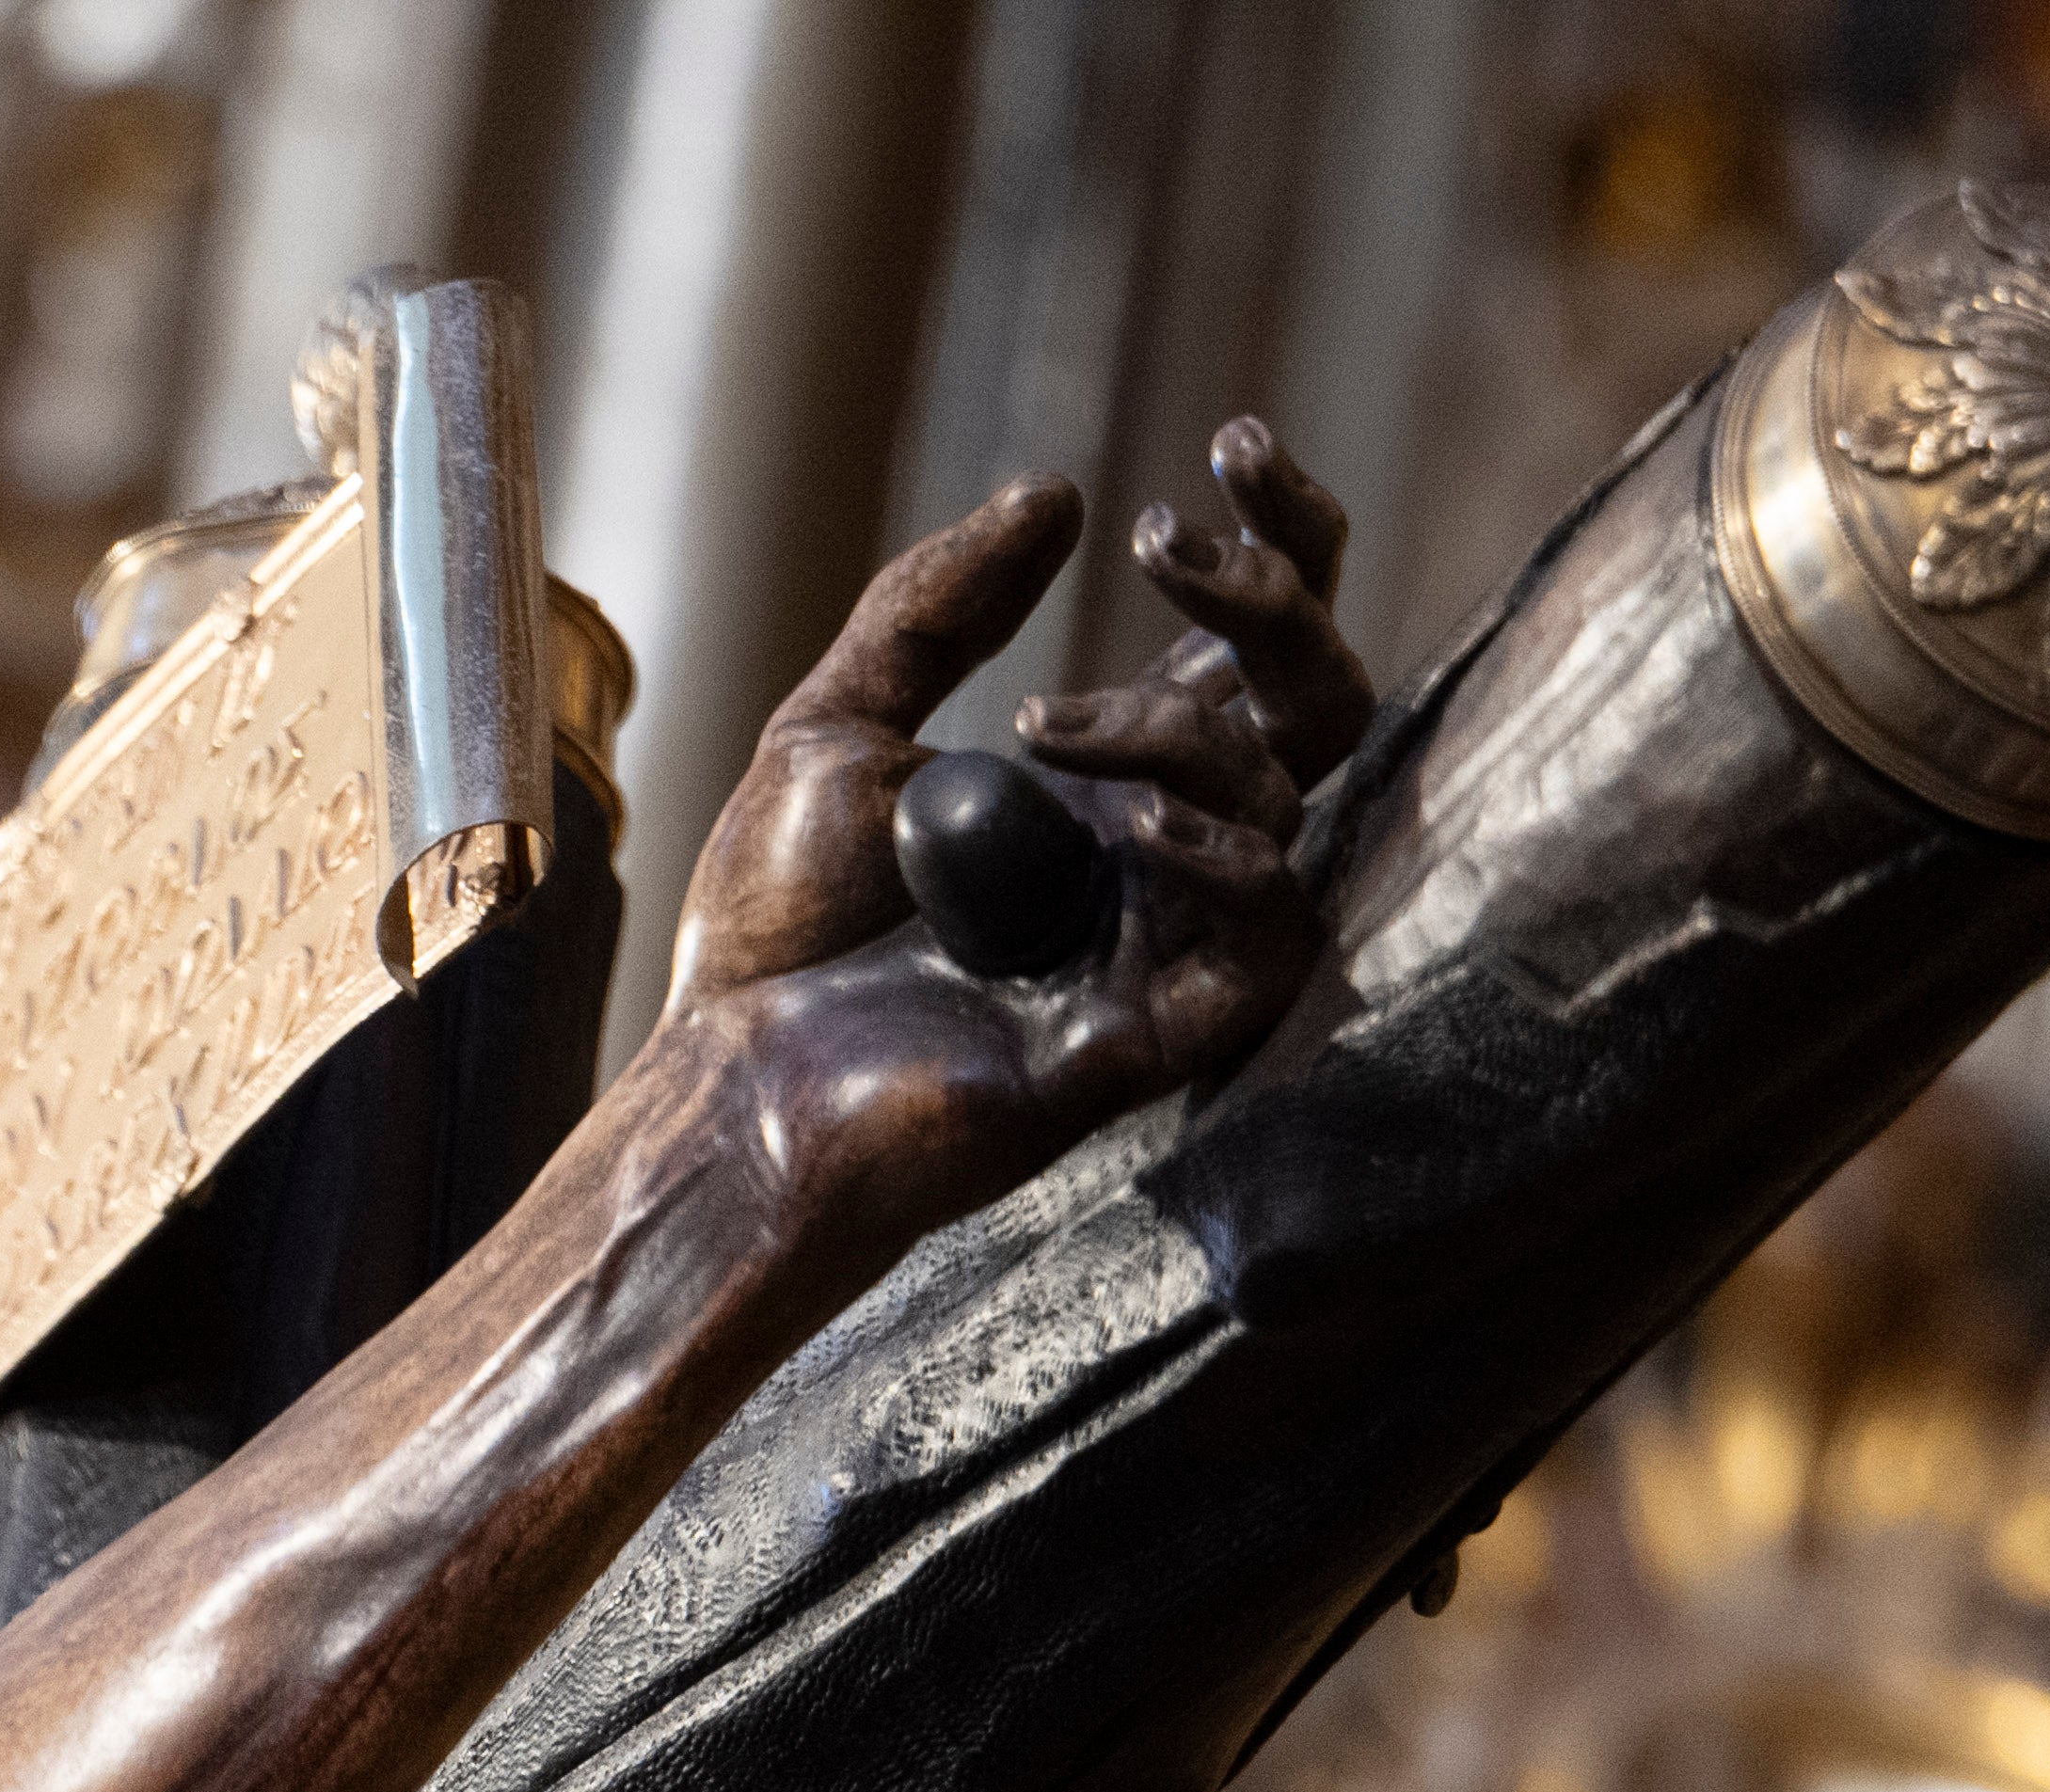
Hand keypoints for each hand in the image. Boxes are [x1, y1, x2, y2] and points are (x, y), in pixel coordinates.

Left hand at [665, 424, 1361, 1256]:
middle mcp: (1157, 846)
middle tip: (1162, 545)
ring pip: (1286, 793)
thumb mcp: (830, 727)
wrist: (728, 1090)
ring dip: (1175, 727)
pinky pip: (1270, 927)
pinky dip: (1223, 854)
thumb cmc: (772, 934)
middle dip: (1273, 596)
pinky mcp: (1162, 1028)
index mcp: (1103, 775)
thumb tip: (1057, 492)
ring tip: (1034, 727)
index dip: (1280, 535)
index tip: (1230, 442)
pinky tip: (1135, 829)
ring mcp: (1168, 936)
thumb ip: (934, 611)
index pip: (1254, 644)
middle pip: (1321, 700)